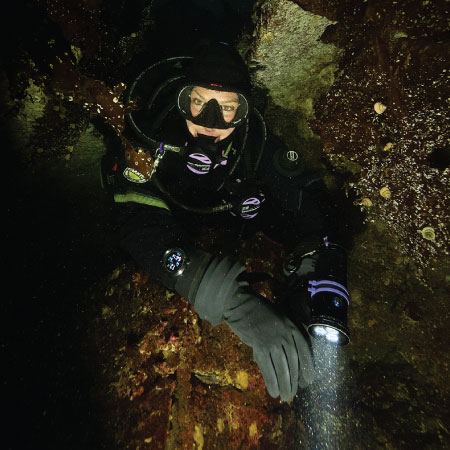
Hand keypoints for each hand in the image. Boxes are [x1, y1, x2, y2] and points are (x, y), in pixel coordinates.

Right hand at [193, 256, 314, 400]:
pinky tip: (273, 390)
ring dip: (285, 384)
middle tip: (293, 393)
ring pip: (282, 367)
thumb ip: (286, 335)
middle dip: (294, 380)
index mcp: (293, 326)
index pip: (305, 350)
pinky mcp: (261, 345)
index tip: (309, 380)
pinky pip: (268, 367)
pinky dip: (271, 381)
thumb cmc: (259, 312)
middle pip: (294, 361)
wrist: (241, 305)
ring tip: (285, 396)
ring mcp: (274, 340)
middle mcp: (286, 334)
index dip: (308, 367)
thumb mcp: (279, 319)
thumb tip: (289, 358)